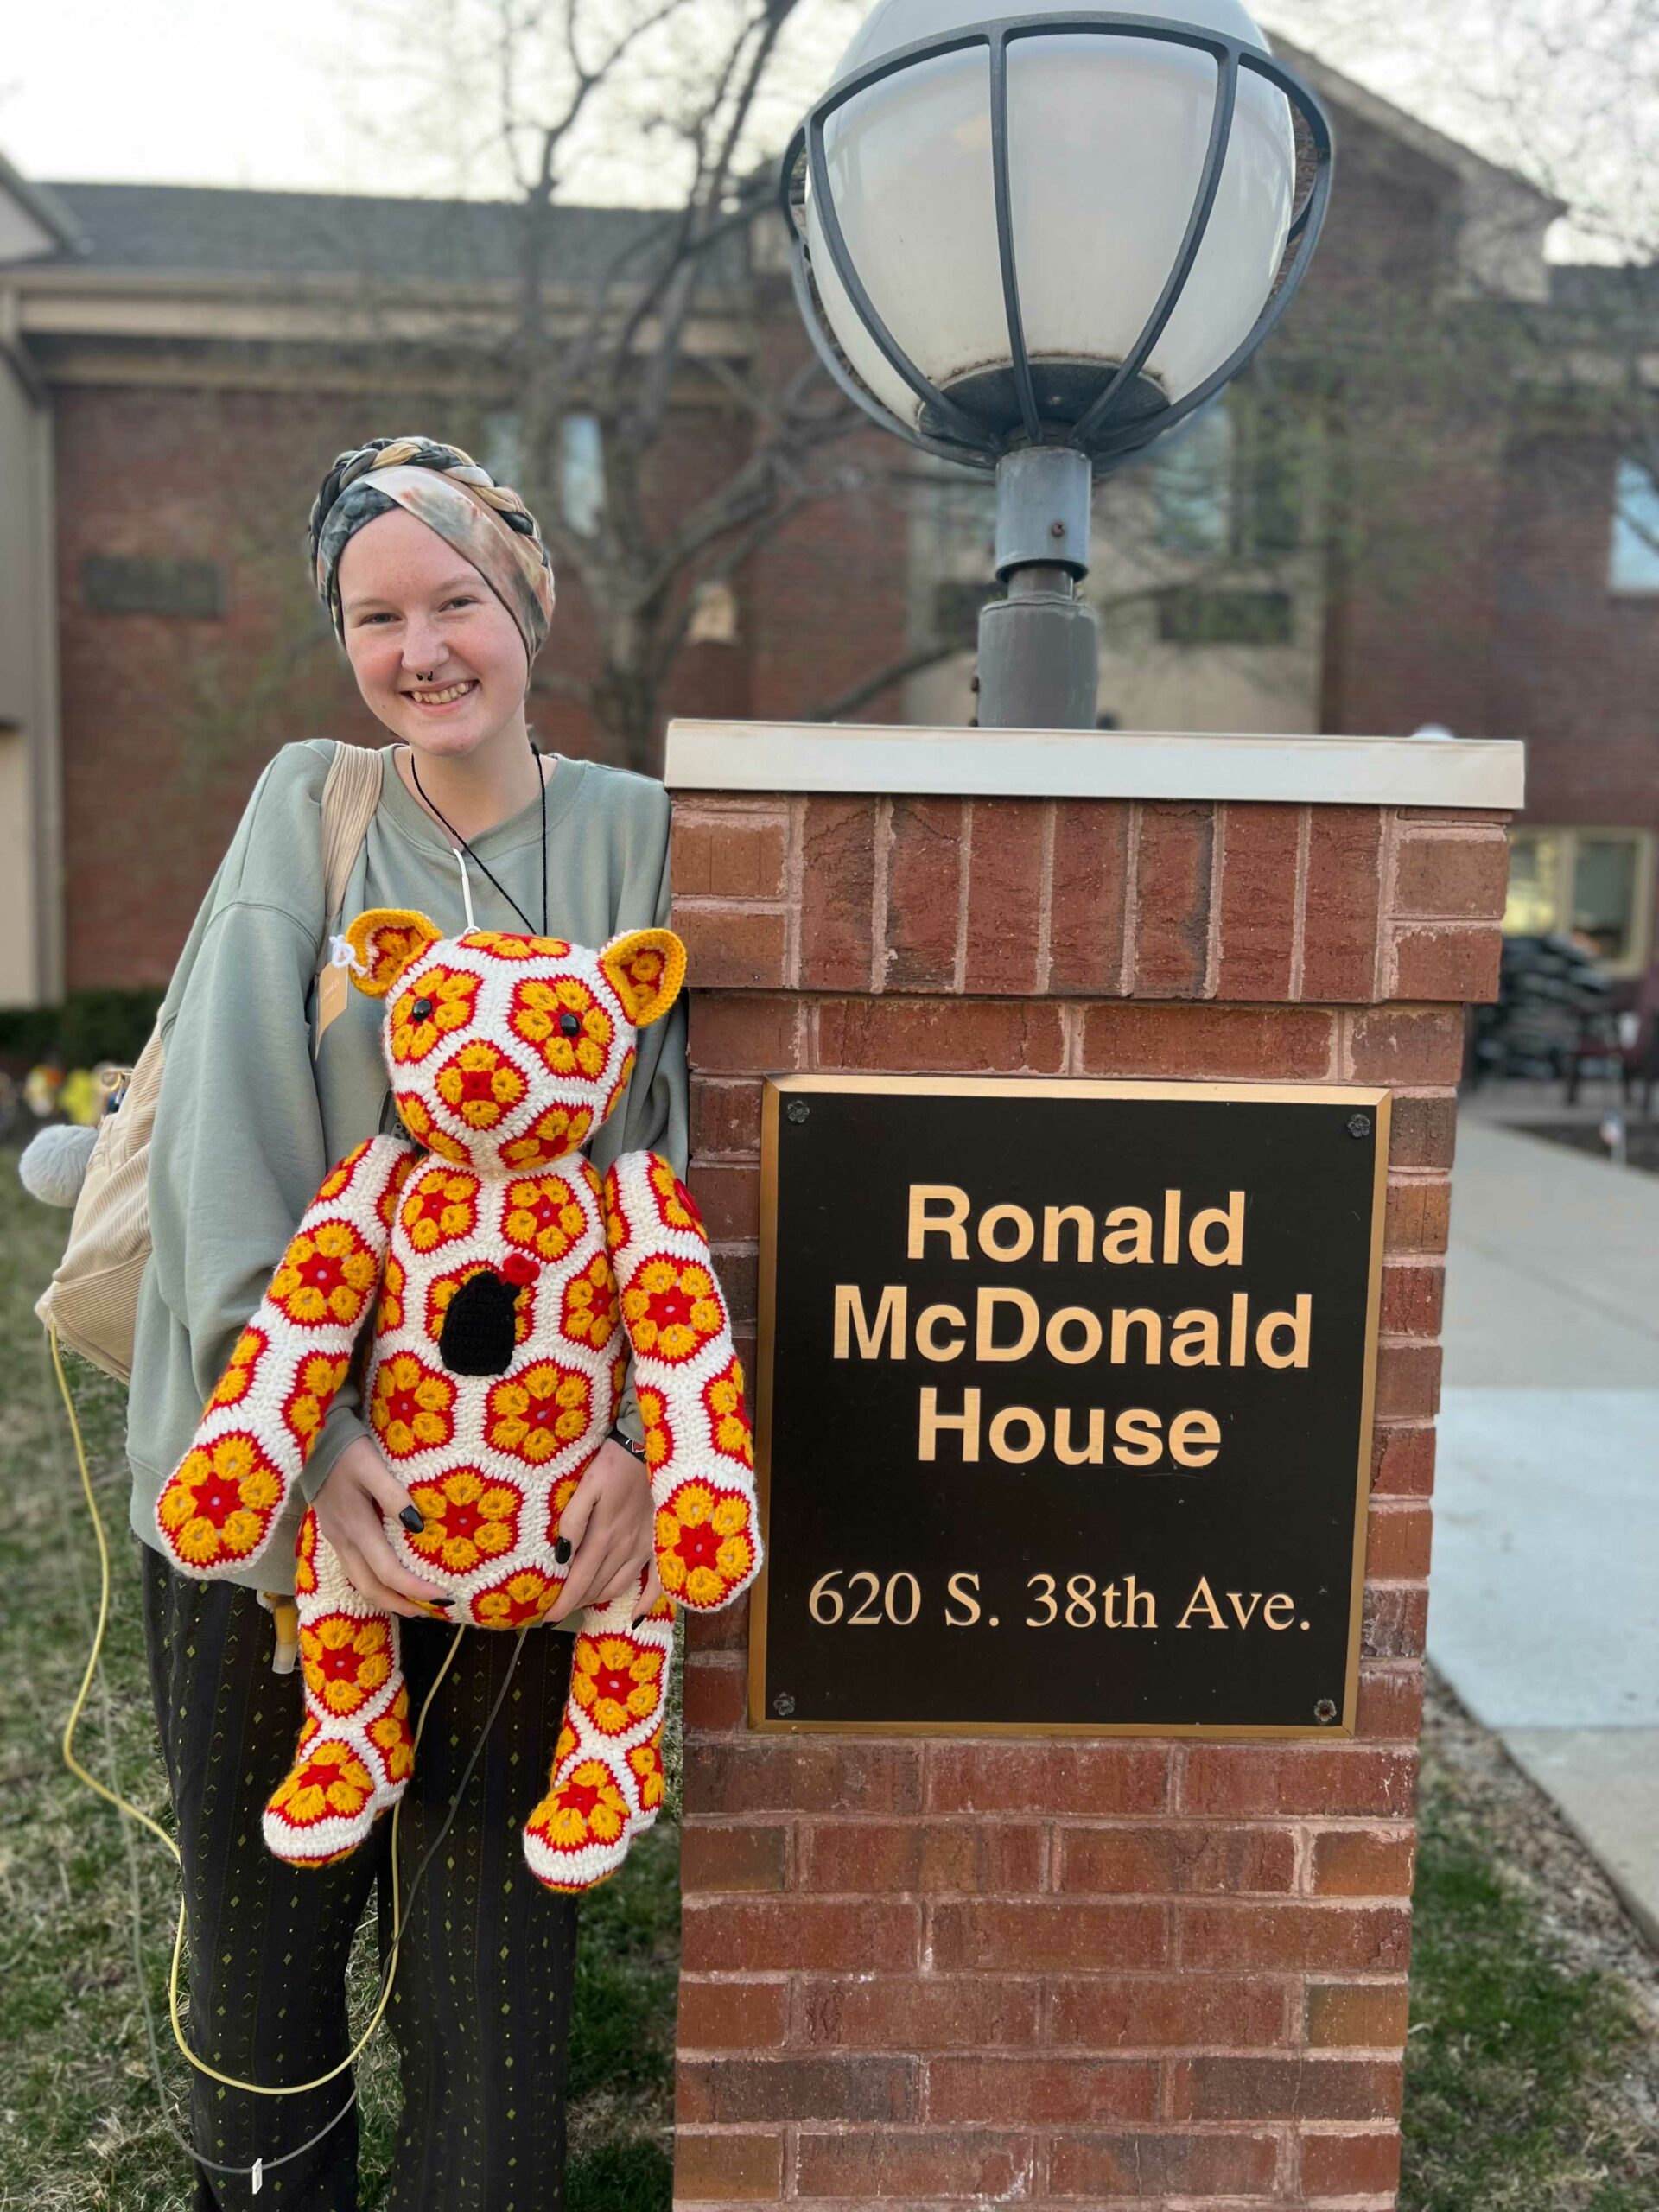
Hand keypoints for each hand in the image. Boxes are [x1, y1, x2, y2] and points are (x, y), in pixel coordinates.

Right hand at [313, 1433, 453, 1620]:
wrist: (310, 1442)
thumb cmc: (345, 1451)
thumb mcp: (372, 1466)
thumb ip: (394, 1495)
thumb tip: (418, 1526)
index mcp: (355, 1528)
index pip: (388, 1572)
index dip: (415, 1589)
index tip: (442, 1596)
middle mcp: (343, 1541)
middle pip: (370, 1589)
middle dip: (401, 1604)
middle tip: (431, 1611)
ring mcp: (336, 1540)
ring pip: (360, 1583)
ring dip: (387, 1598)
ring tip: (414, 1603)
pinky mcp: (335, 1534)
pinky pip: (355, 1570)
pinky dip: (375, 1583)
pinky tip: (390, 1579)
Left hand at [548, 1438, 660, 1624]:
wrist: (646, 1450)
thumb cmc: (612, 1465)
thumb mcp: (585, 1487)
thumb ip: (573, 1521)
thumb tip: (561, 1557)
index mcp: (603, 1536)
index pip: (578, 1582)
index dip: (562, 1603)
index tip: (547, 1618)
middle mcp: (624, 1549)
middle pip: (595, 1588)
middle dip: (575, 1603)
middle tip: (559, 1608)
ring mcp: (644, 1549)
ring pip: (618, 1588)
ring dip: (597, 1600)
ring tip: (581, 1602)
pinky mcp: (658, 1545)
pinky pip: (656, 1583)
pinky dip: (646, 1603)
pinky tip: (635, 1617)